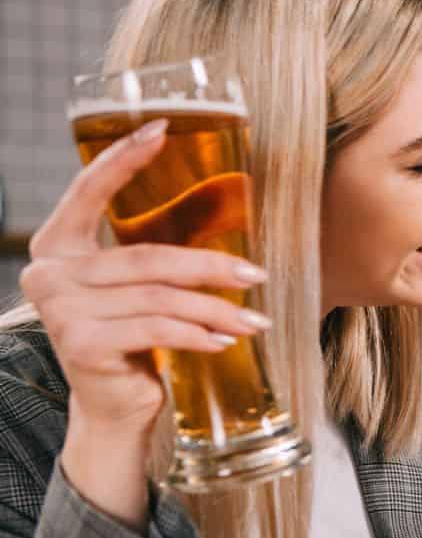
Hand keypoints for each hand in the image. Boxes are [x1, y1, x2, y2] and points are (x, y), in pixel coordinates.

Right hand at [22, 118, 268, 522]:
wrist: (113, 410)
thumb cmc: (135, 340)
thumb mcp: (140, 288)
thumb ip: (156, 252)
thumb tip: (227, 199)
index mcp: (57, 246)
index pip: (87, 191)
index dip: (123, 158)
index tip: (161, 127)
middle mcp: (48, 273)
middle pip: (146, 258)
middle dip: (210, 266)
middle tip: (258, 275)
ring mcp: (60, 310)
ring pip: (159, 297)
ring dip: (216, 309)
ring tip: (255, 321)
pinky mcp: (82, 344)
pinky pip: (157, 330)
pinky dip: (198, 334)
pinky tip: (224, 341)